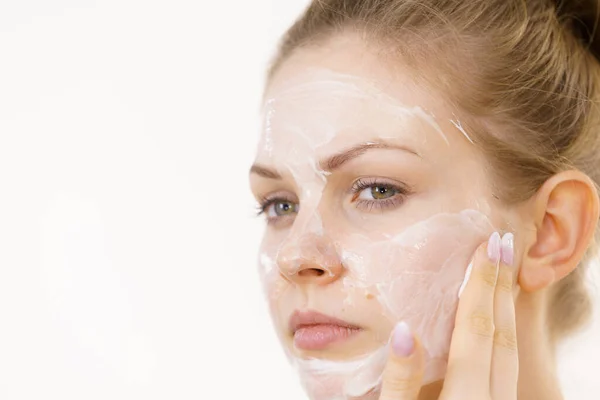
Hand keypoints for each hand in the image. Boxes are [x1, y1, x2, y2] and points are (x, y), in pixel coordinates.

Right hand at [378, 232, 517, 399]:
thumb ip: (400, 381)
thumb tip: (404, 331)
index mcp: (466, 397)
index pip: (476, 330)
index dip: (480, 284)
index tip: (486, 246)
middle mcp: (494, 399)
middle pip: (501, 334)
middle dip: (500, 285)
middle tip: (503, 244)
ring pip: (511, 349)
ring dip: (506, 306)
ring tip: (502, 272)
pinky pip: (509, 363)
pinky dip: (505, 331)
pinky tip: (496, 318)